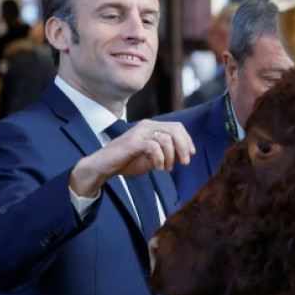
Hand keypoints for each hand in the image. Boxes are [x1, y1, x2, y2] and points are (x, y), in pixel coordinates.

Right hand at [70, 120, 194, 196]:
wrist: (104, 166)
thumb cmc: (127, 161)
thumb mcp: (152, 157)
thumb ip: (167, 154)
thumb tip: (184, 154)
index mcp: (152, 127)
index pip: (177, 127)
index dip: (187, 140)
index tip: (191, 154)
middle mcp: (146, 126)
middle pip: (175, 130)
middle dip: (184, 147)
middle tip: (185, 163)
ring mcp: (139, 132)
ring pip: (167, 138)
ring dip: (171, 156)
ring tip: (167, 168)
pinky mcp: (134, 142)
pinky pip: (154, 147)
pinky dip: (160, 159)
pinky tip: (158, 168)